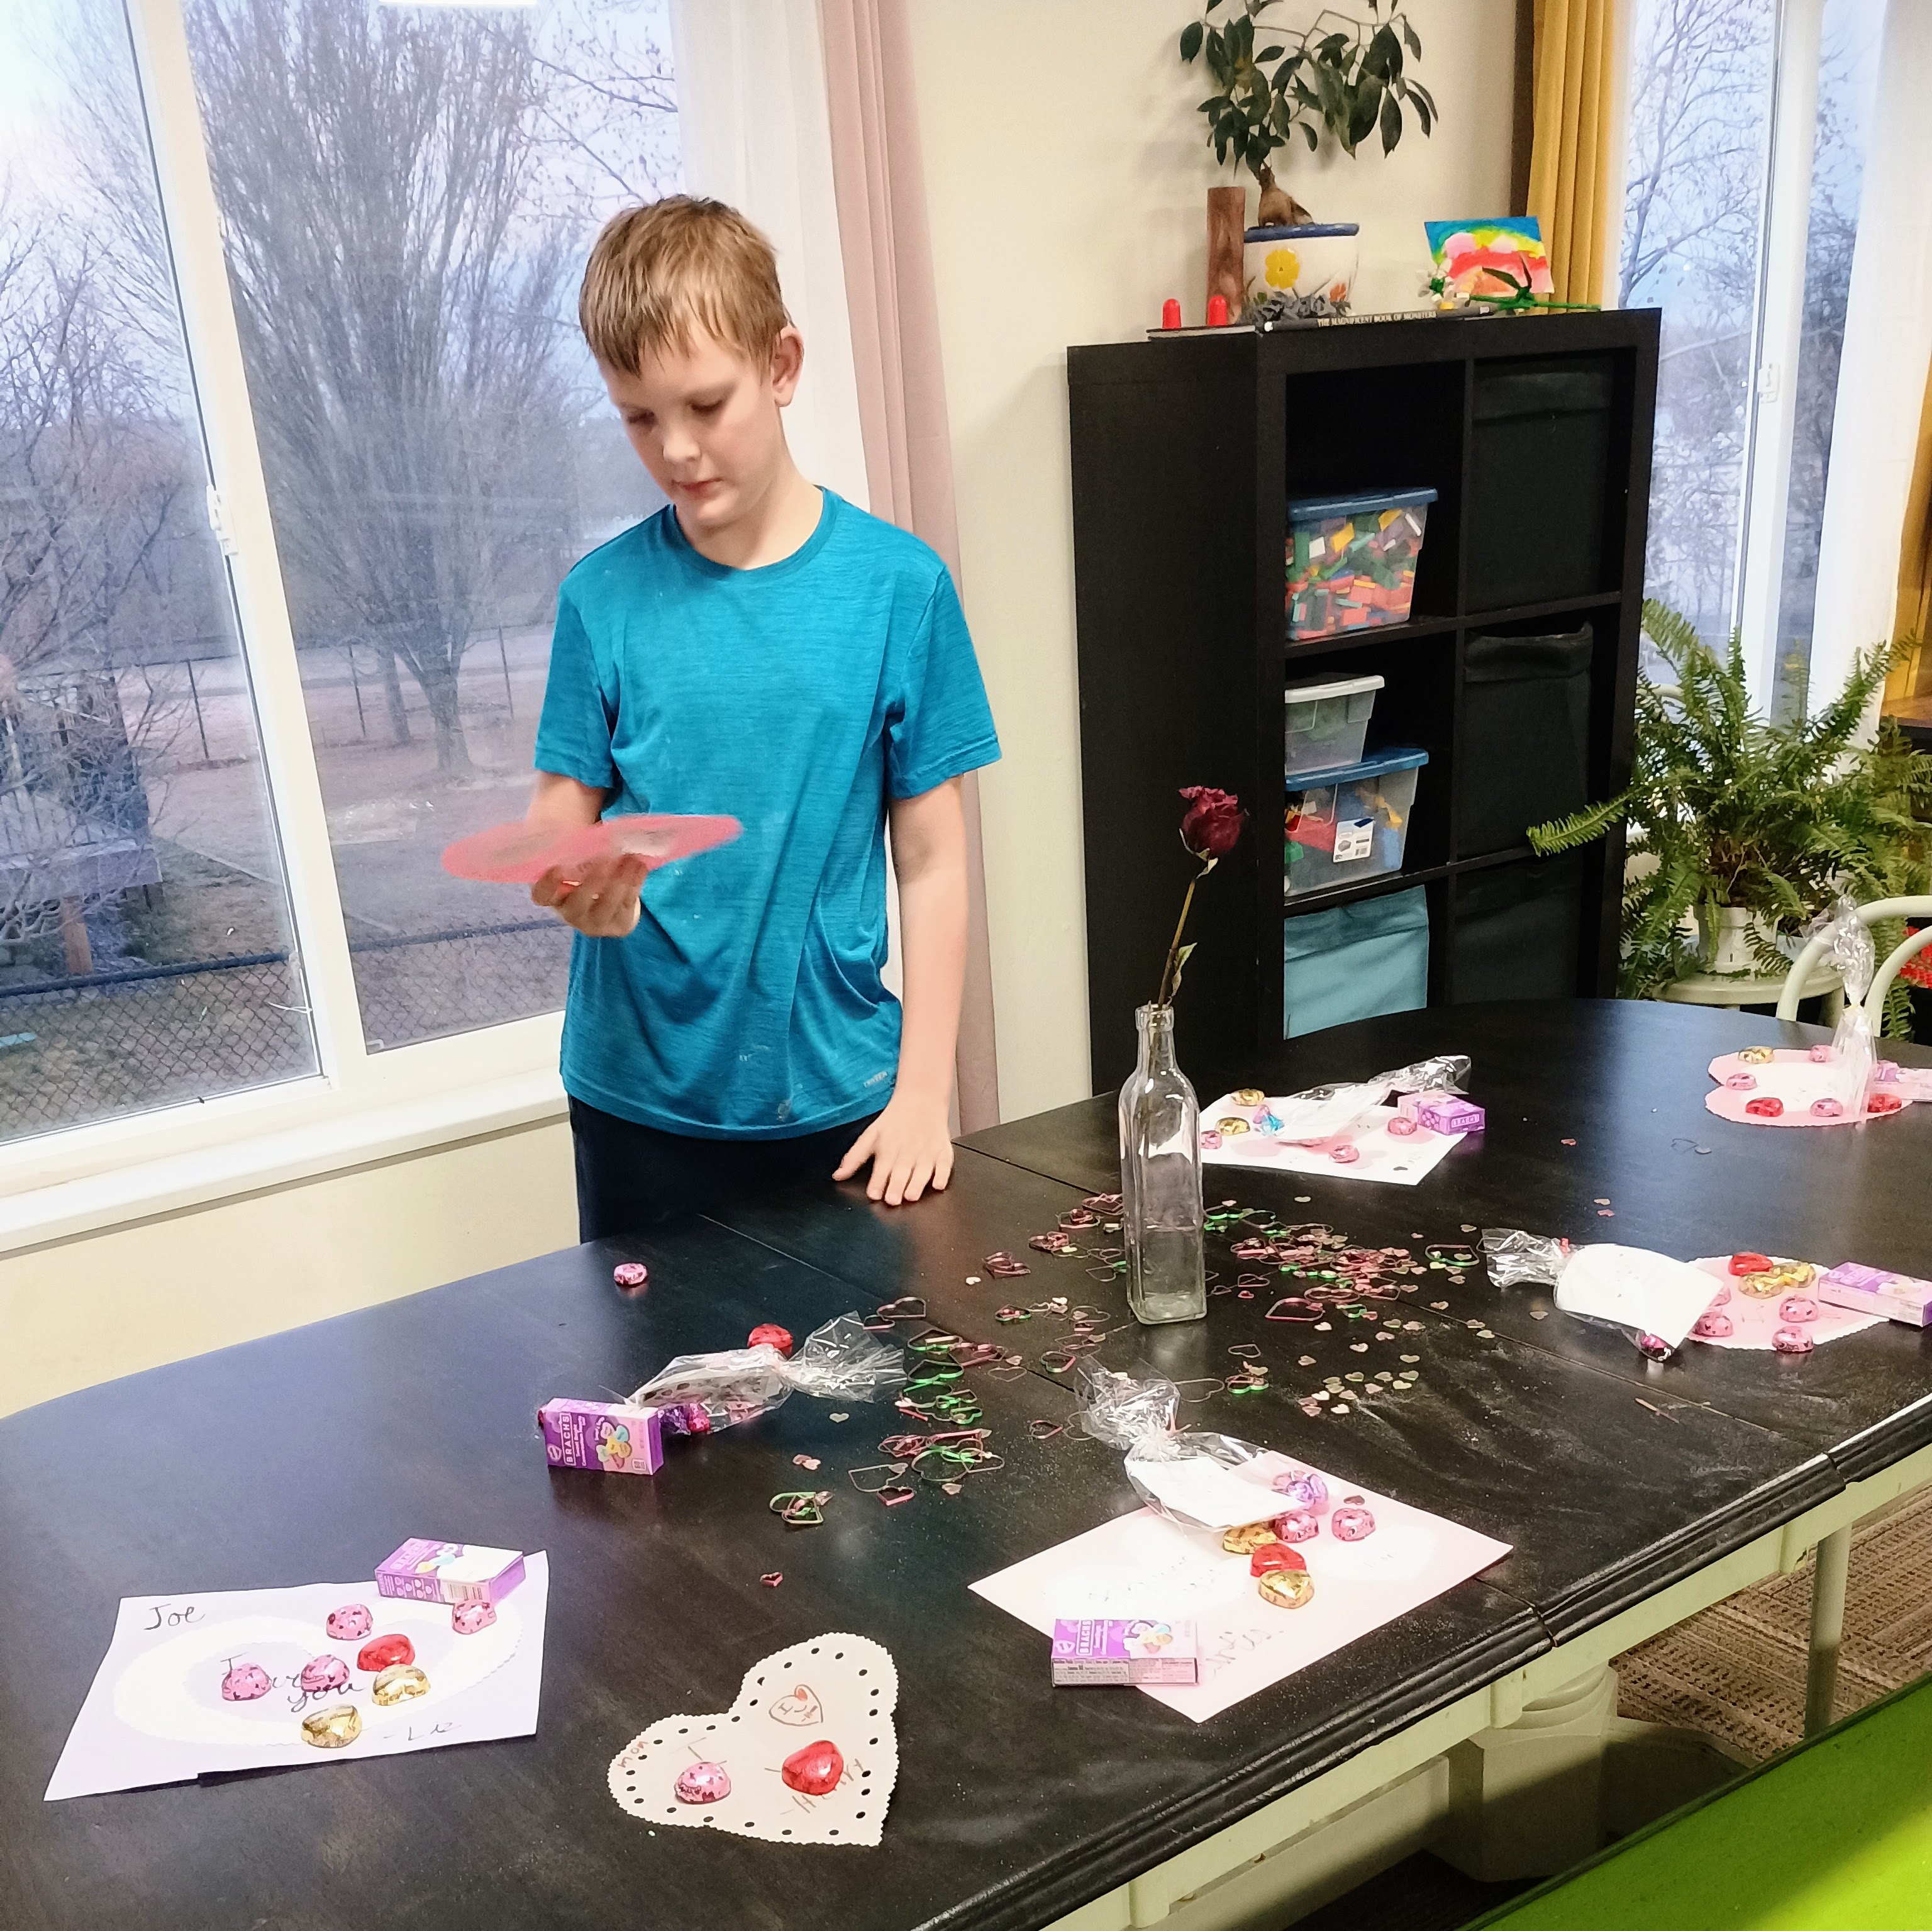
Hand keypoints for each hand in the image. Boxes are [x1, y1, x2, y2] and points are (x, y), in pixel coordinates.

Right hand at [531, 852, 648, 936]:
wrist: (610, 894)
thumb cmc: (585, 869)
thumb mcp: (574, 858)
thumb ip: (572, 848)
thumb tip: (582, 832)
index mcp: (552, 897)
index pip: (542, 895)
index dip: (548, 884)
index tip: (558, 866)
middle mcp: (570, 914)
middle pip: (577, 904)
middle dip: (592, 882)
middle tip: (606, 860)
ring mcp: (595, 923)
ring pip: (606, 906)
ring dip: (620, 881)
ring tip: (631, 858)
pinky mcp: (618, 926)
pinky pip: (627, 905)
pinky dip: (634, 884)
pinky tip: (640, 867)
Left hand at [833, 1091, 953, 1205]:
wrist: (921, 1098)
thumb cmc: (895, 1120)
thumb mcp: (870, 1135)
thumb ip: (854, 1158)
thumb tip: (838, 1176)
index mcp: (887, 1148)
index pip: (881, 1168)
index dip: (877, 1182)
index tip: (874, 1193)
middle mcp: (907, 1151)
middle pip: (901, 1172)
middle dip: (896, 1186)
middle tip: (892, 1200)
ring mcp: (926, 1152)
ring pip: (922, 1170)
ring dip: (917, 1183)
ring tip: (911, 1195)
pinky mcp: (943, 1151)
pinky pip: (945, 1164)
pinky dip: (943, 1175)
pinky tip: (938, 1184)